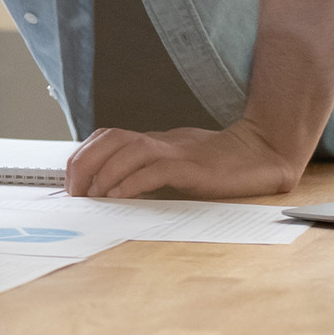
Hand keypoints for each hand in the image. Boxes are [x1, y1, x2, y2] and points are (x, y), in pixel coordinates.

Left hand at [65, 122, 304, 198]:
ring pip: (128, 151)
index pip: (106, 137)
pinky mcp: (193, 167)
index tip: (71, 184)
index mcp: (153, 141)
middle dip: (84, 164)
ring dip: (103, 174)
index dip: (83, 157)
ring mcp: (176, 152)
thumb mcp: (177, 167)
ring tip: (92, 197)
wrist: (262, 155)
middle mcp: (160, 142)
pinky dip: (133, 181)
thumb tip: (115, 194)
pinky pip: (156, 170)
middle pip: (109, 140)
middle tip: (74, 193)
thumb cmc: (219, 165)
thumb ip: (151, 173)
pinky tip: (120, 196)